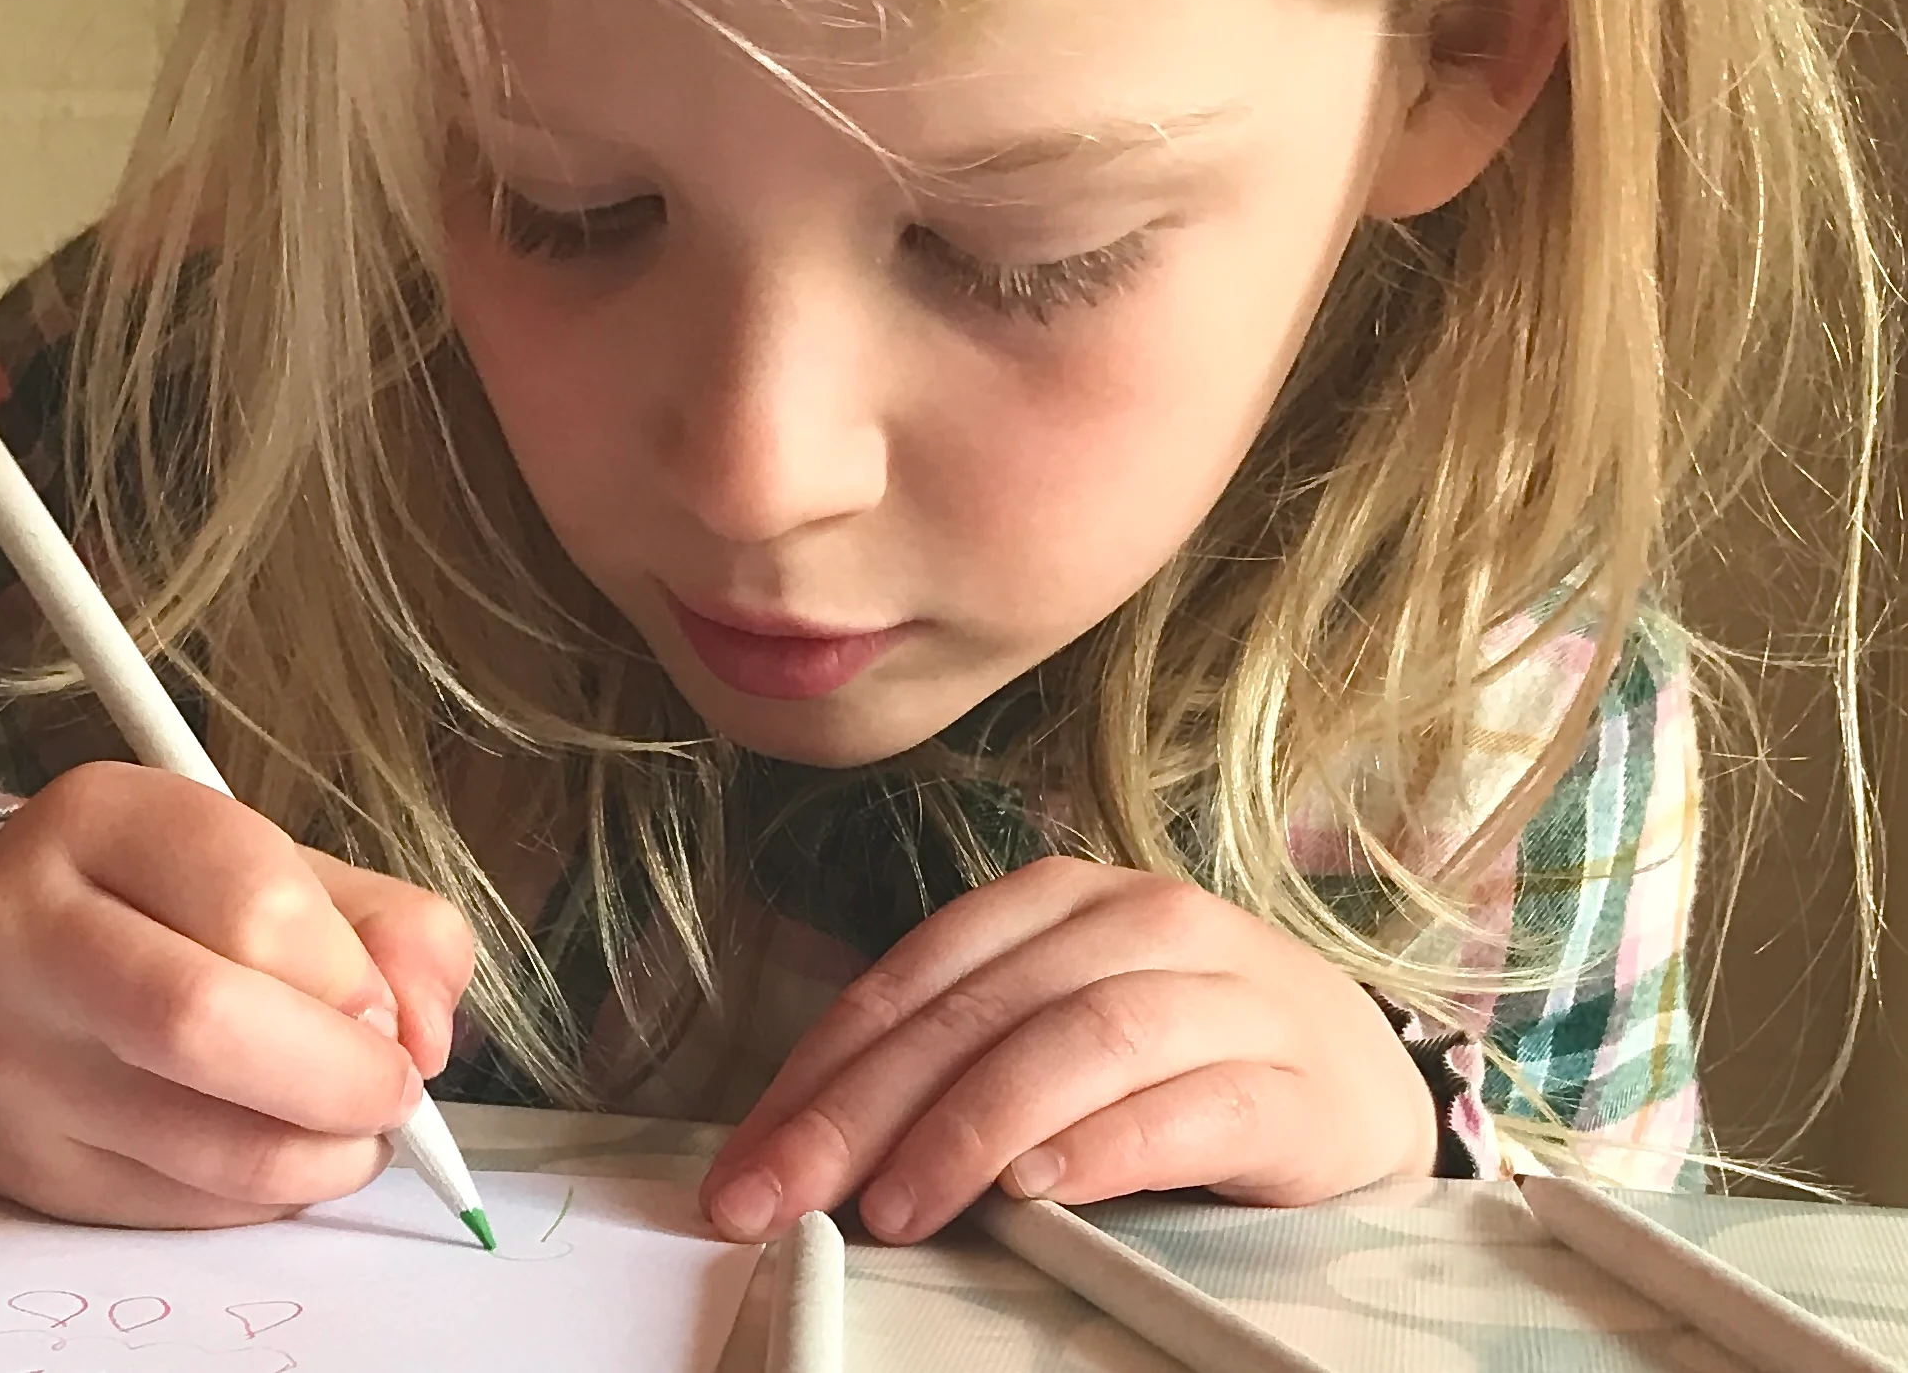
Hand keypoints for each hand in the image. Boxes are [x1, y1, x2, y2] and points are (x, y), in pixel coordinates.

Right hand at [0, 762, 474, 1227]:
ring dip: (327, 1152)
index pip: (253, 900)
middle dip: (345, 1075)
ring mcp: (11, 1060)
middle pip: (204, 1022)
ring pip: (208, 1145)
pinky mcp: (23, 1167)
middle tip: (393, 1085)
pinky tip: (279, 1147)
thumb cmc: (152, 909)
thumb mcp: (276, 863)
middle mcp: (27, 931)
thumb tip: (430, 1034)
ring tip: (352, 1123)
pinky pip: (189, 1207)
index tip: (387, 1007)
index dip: (350, 974)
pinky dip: (271, 1194)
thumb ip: (390, 924)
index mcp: (102, 819)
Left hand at [697, 857, 1436, 1243]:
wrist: (1365, 1084)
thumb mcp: (1055, 1039)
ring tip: (898, 1207)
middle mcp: (1139, 921)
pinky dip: (1107, 1145)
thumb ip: (952, 1068)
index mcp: (1058, 900)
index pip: (912, 978)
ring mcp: (1225, 992)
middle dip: (860, 1111)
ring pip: (1078, 1040)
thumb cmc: (1180, 1064)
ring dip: (973, 1127)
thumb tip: (806, 1150)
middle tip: (781, 1199)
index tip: (744, 1166)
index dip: (817, 1073)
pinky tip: (1041, 1191)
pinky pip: (1191, 1106)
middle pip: (976, 1010)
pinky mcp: (1296, 1081)